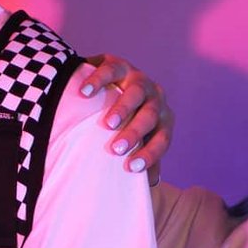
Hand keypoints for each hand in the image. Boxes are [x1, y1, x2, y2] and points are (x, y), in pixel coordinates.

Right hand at [80, 54, 173, 181]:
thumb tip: (149, 184)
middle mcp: (155, 98)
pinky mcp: (118, 63)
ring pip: (136, 92)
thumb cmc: (128, 120)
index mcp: (162, 120)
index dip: (150, 154)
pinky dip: (98, 80)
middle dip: (135, 133)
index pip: (162, 139)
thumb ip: (143, 155)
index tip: (132, 168)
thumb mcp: (138, 137)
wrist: (114, 83)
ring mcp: (138, 78)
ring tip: (108, 124)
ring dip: (123, 109)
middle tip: (116, 149)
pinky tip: (84, 92)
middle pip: (150, 115)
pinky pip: (110, 69)